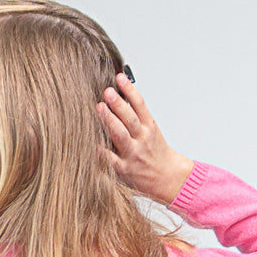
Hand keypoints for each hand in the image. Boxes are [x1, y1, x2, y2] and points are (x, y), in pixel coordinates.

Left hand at [95, 71, 194, 205]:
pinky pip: (109, 159)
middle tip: (107, 91)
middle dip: (118, 104)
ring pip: (120, 136)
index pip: (140, 105)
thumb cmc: (154, 153)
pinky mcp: (123, 170)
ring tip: (99, 107)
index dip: (130, 90)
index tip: (120, 77)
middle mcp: (141, 140)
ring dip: (109, 121)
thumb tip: (118, 95)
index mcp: (149, 127)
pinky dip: (100, 150)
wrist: (167, 178)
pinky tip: (90, 140)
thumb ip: (136, 115)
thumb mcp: (151, 131)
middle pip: (130, 119)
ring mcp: (132, 155)